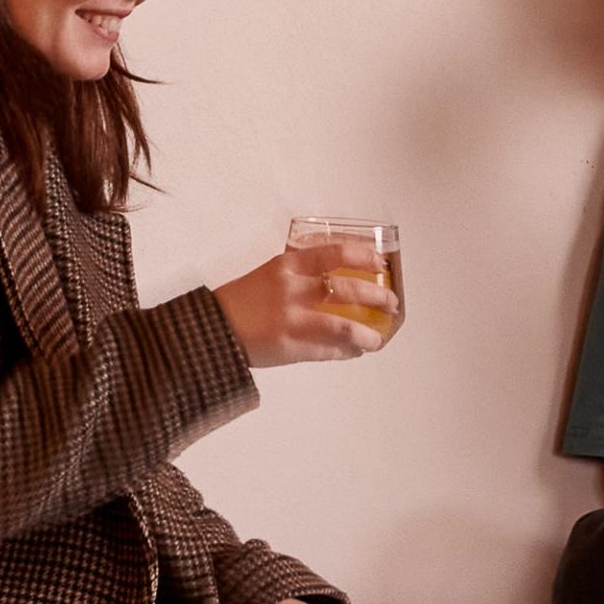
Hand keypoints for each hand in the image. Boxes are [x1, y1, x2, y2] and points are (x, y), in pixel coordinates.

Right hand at [218, 249, 380, 368]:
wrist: (213, 329)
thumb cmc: (241, 301)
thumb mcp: (270, 274)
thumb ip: (301, 274)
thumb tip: (339, 280)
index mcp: (288, 265)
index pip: (335, 252)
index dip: (364, 257)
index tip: (382, 263)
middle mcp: (292, 288)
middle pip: (347, 289)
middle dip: (377, 297)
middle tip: (390, 302)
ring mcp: (292, 318)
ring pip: (343, 326)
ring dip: (367, 334)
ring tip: (377, 339)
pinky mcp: (290, 346)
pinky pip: (327, 350)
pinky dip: (345, 351)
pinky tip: (354, 352)